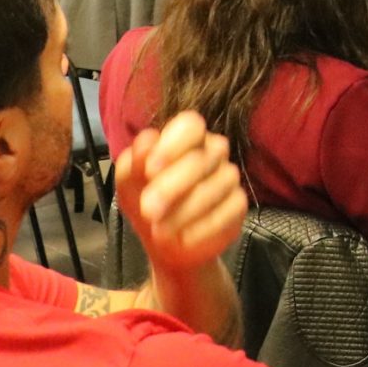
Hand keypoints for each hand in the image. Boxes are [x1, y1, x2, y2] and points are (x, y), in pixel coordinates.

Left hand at [116, 111, 247, 276]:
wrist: (164, 241)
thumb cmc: (146, 200)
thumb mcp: (129, 182)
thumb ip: (134, 161)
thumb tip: (146, 143)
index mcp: (185, 137)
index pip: (191, 125)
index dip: (173, 145)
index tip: (150, 169)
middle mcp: (212, 151)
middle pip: (202, 158)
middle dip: (172, 186)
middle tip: (148, 209)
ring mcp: (228, 177)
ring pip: (215, 187)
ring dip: (184, 211)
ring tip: (159, 230)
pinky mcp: (238, 204)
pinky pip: (227, 212)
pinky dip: (201, 228)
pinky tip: (182, 237)